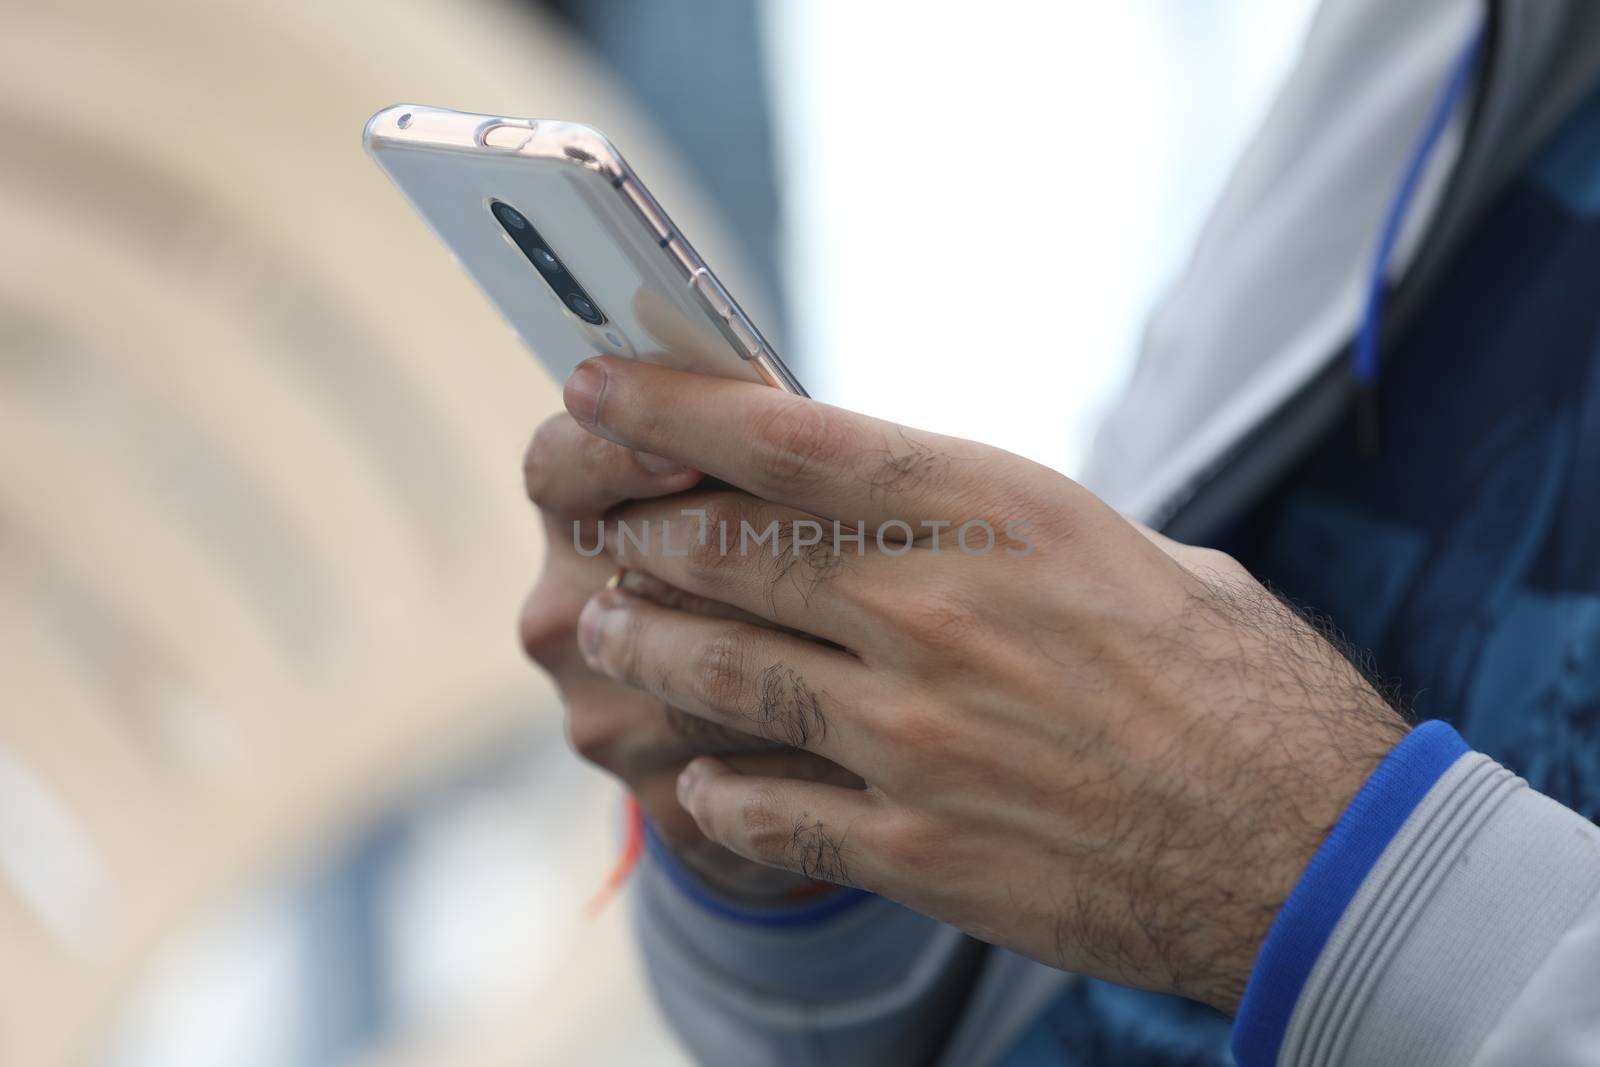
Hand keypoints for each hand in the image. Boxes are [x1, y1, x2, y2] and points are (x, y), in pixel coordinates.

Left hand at [561, 356, 1409, 1010]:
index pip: (785, 437)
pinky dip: (715, 787)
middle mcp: (931, 610)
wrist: (1299, 842)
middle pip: (727, 549)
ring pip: (721, 670)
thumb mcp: (1120, 551)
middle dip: (642, 527)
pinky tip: (698, 775)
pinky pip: (762, 808)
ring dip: (646, 642)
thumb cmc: (1229, 678)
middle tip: (601, 519)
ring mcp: (910, 732)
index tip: (601, 384)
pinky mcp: (912, 844)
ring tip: (608, 623)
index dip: (672, 406)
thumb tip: (912, 505)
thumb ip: (995, 529)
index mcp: (991, 513)